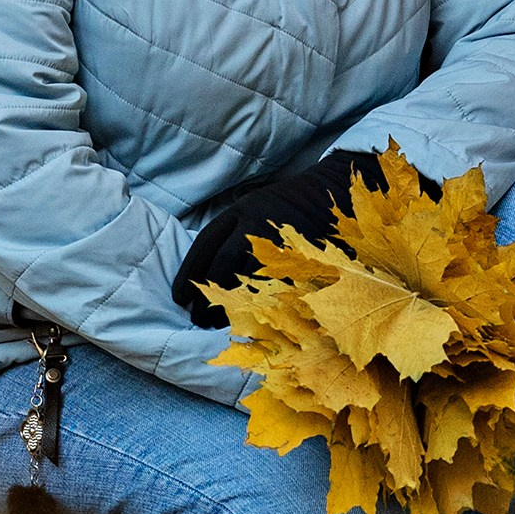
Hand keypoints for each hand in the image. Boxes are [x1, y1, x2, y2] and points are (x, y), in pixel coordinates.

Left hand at [170, 148, 437, 327]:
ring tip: (219, 326)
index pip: (204, 244)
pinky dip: (262, 304)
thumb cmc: (294, 204)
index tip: (179, 298)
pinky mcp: (299, 255)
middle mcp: (255, 223)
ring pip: (246, 278)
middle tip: (196, 319)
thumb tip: (210, 273)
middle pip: (220, 265)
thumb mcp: (259, 208)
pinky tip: (254, 319)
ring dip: (230, 305)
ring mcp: (278, 239)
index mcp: (241, 210)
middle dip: (206, 296)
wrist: (335, 187)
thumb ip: (238, 235)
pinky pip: (276, 285)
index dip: (188, 273)